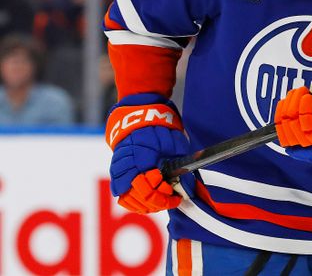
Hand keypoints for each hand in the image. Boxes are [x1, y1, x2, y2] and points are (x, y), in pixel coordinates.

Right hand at [106, 94, 190, 213]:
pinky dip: (135, 203)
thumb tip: (185, 186)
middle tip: (171, 199)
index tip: (174, 193)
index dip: (161, 196)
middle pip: (138, 198)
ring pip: (127, 200)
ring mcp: (118, 171)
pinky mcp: (117, 174)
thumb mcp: (174, 142)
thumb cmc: (159, 127)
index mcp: (139, 158)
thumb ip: (177, 164)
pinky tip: (149, 202)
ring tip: (161, 201)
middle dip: (157, 202)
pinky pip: (122, 196)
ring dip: (145, 205)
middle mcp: (125, 167)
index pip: (147, 189)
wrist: (137, 116)